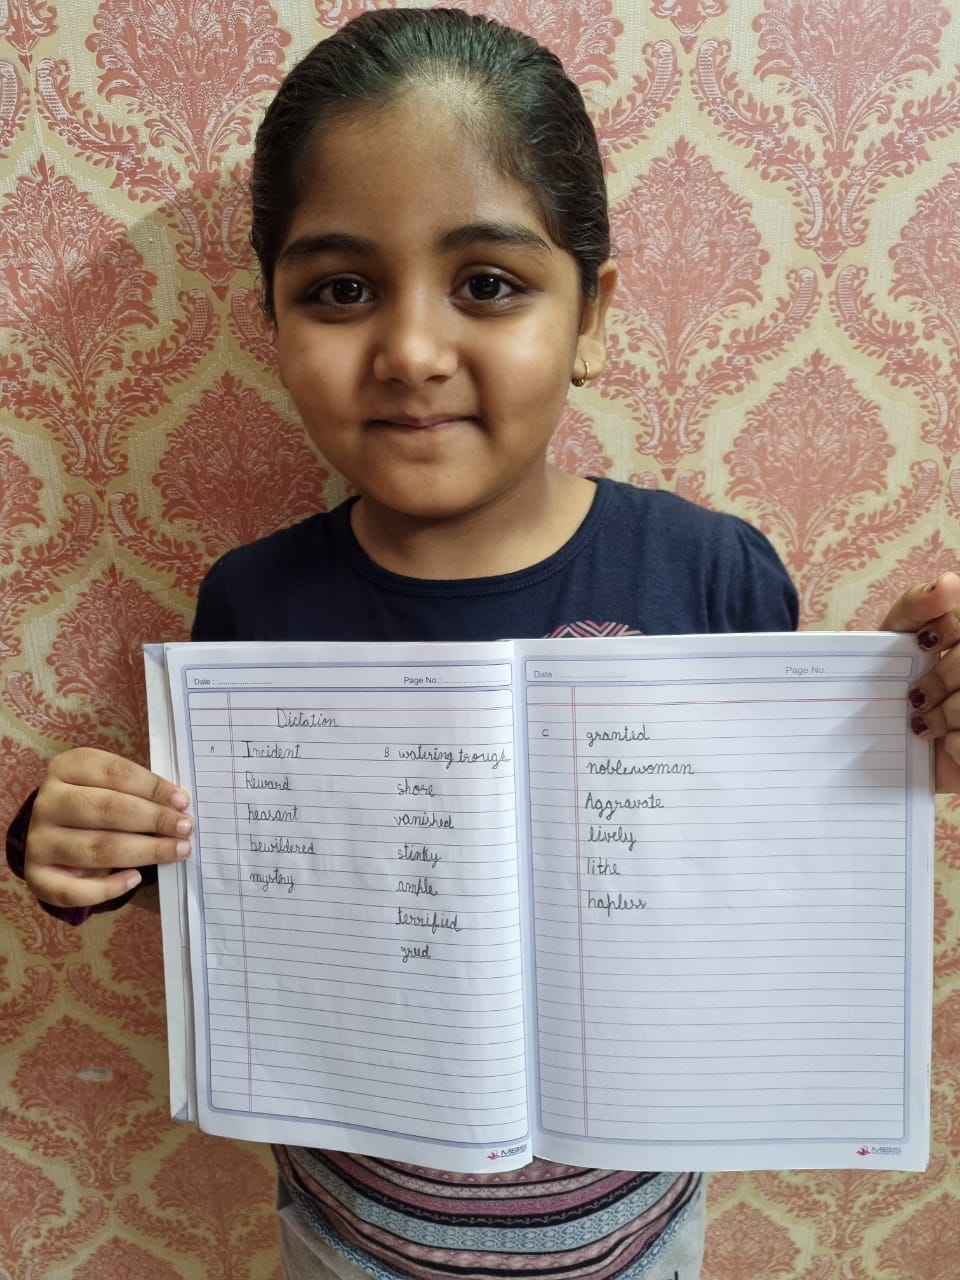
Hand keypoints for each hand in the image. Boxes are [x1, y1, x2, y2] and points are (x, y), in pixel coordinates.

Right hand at [25, 748, 192, 908]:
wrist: (56, 834)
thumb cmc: (97, 805)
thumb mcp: (114, 787)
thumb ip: (141, 793)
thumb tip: (180, 808)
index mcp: (67, 768)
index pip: (115, 774)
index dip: (153, 788)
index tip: (183, 802)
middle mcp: (47, 802)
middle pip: (106, 809)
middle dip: (154, 819)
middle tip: (185, 828)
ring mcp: (38, 840)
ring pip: (96, 848)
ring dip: (144, 851)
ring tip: (177, 850)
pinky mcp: (37, 875)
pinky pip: (74, 890)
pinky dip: (108, 888)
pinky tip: (135, 879)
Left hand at [881, 572, 959, 792]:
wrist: (887, 749)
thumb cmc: (894, 684)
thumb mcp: (896, 640)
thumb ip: (917, 606)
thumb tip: (948, 584)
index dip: (950, 627)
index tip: (922, 642)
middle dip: (942, 679)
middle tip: (915, 697)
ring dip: (946, 715)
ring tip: (922, 724)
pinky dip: (956, 744)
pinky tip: (946, 746)